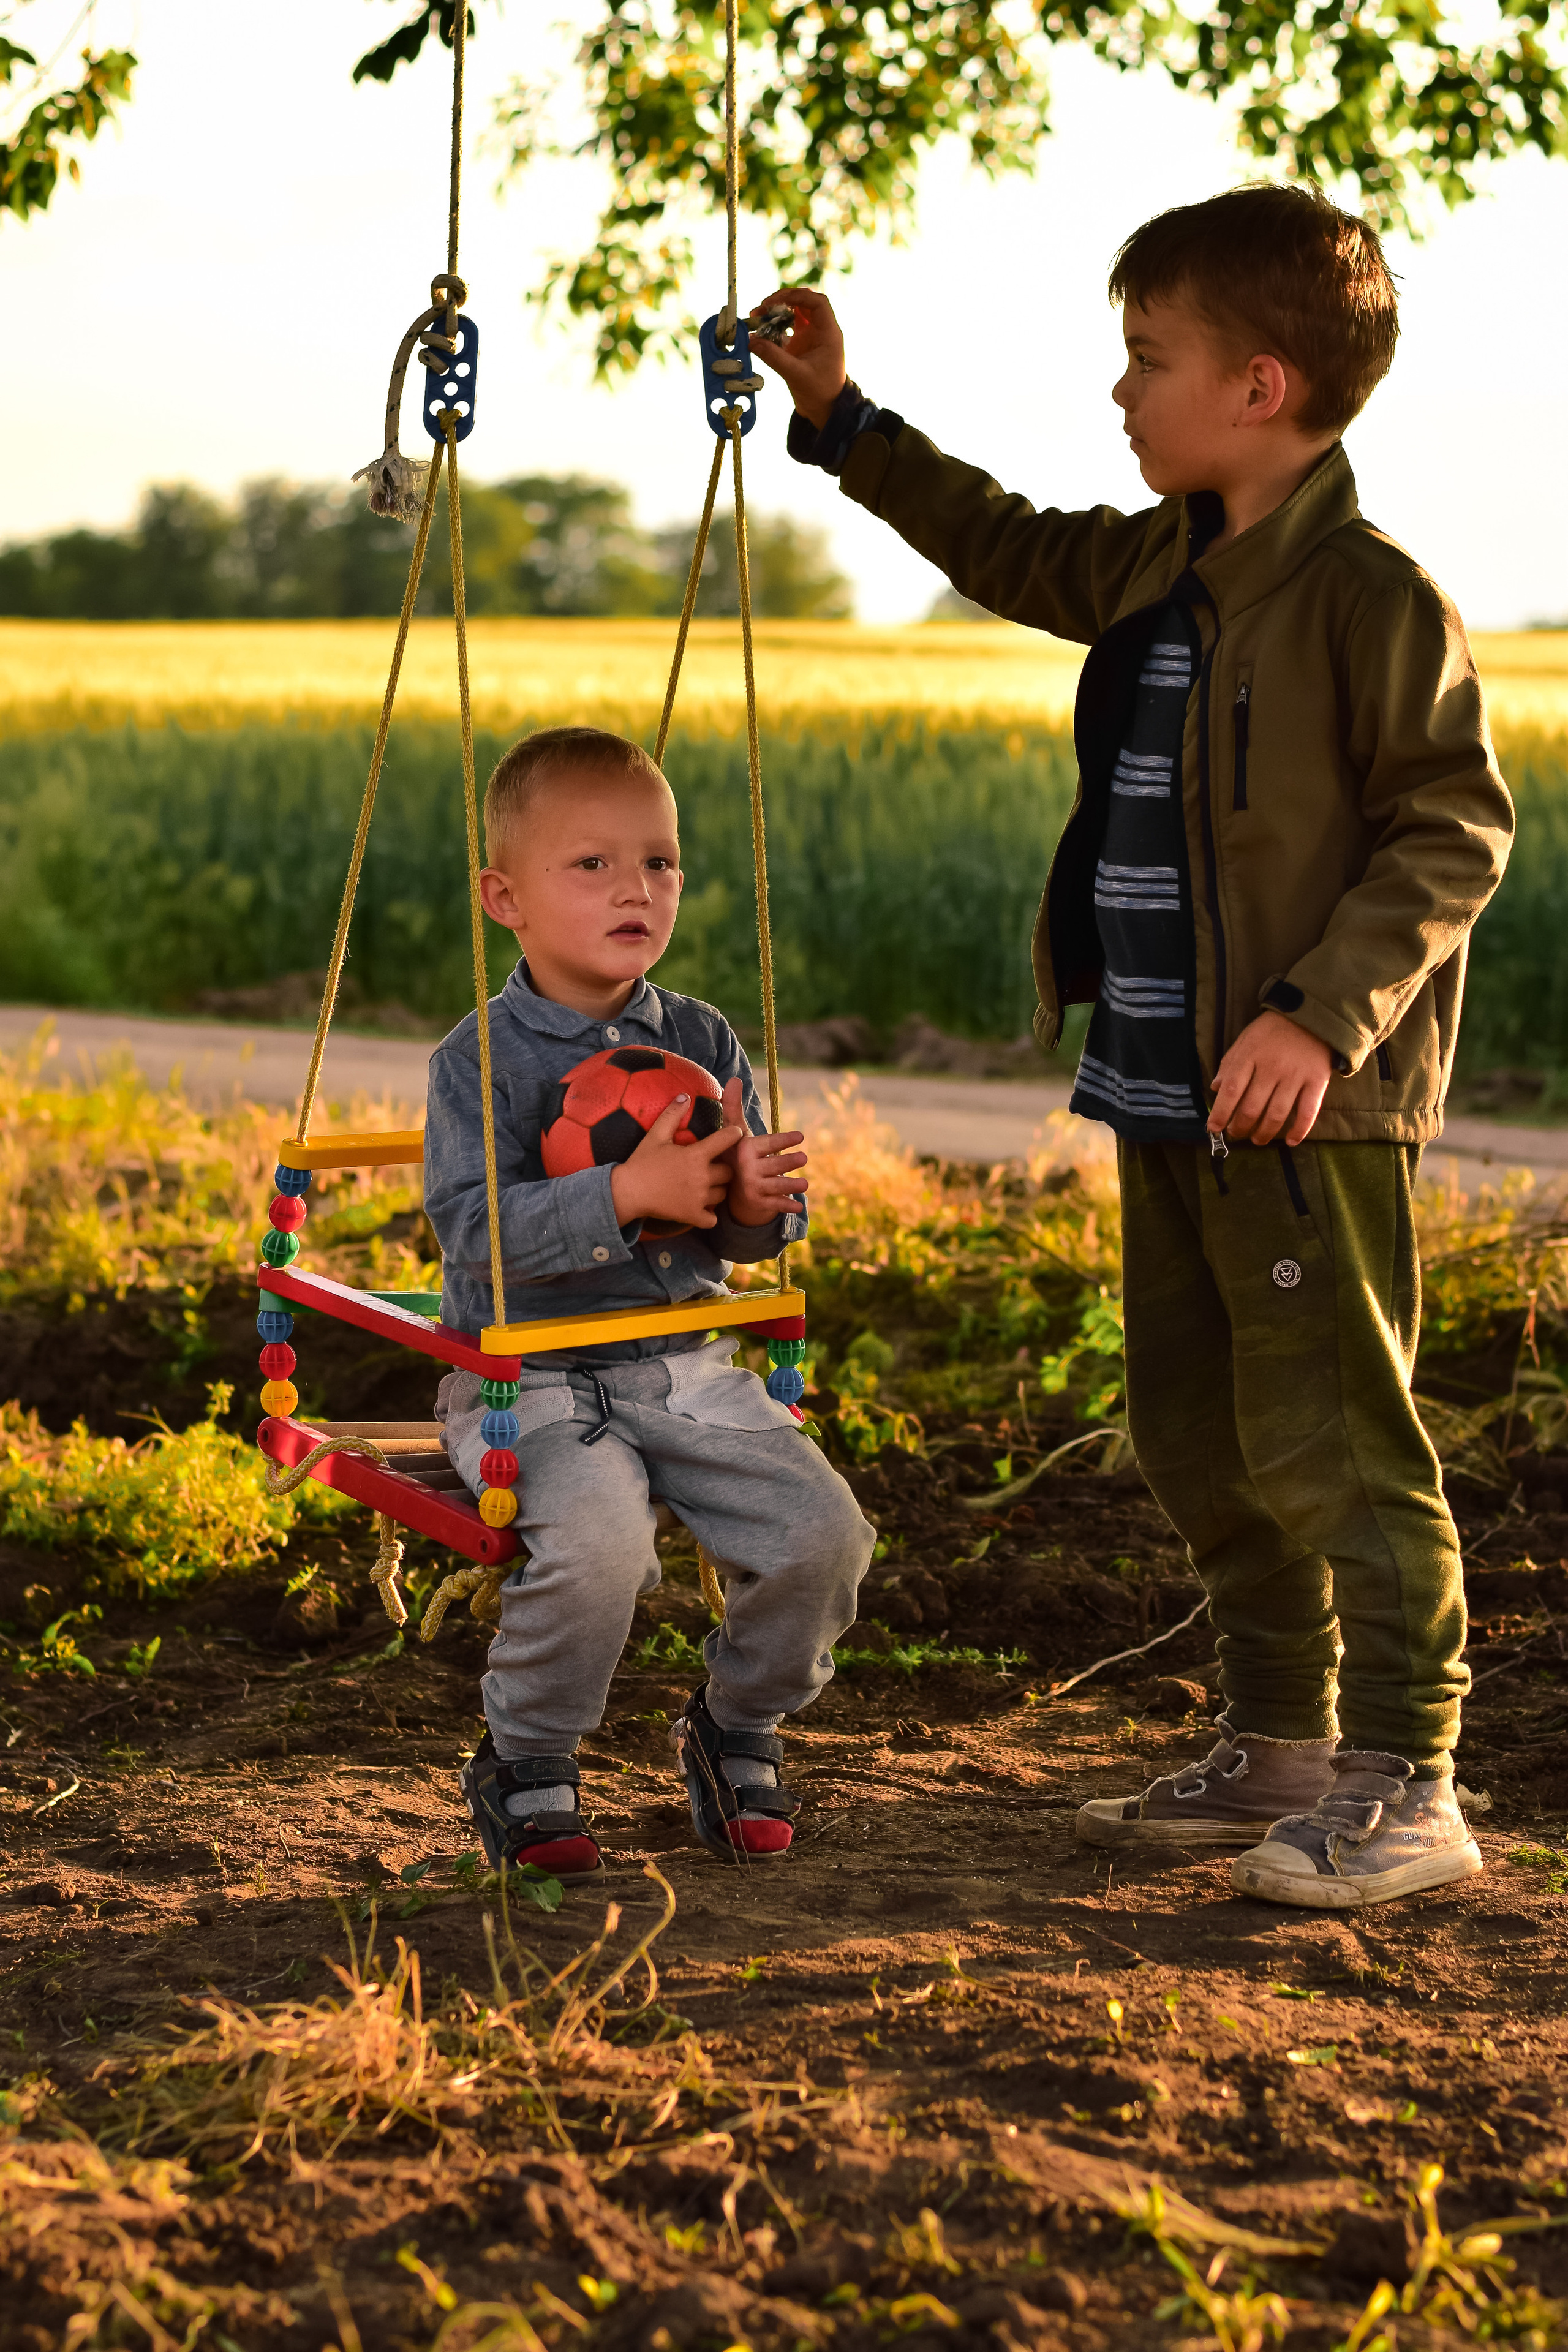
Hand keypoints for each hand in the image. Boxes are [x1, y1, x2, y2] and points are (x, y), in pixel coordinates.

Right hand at [610, 1095, 744, 1230]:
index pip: (728, 1139)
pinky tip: (701, 1206)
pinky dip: (709, 1214)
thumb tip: (685, 1096)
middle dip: (723, 1167)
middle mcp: (702, 1177)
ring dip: (717, 1189)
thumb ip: (672, 1115)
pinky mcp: (693, 1215)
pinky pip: (713, 1218)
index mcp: (696, 1155)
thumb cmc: (641, 1162)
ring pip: (723, 1193)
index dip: (733, 1134)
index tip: (732, 1134)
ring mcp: (699, 1198)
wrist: (627, 1192)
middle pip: (729, 1171)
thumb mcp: (655, 1135)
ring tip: (705, 1185)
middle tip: (712, 1166)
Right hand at [717, 1076, 808, 1224]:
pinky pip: (774, 1204)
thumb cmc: (735, 1152)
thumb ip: (734, 1107)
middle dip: (788, 1162)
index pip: (767, 1143)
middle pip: (773, 1165)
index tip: (800, 1136)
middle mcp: (748, 1170)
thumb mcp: (734, 1132)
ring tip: (805, 1183)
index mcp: (745, 1150)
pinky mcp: (759, 1202)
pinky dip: (786, 1206)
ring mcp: (753, 1187)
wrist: (726, 1185)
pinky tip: (798, 1205)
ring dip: (790, 1185)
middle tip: (804, 1158)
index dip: (783, 1140)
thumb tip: (734, 1079)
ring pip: (776, 1185)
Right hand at [748, 286, 847, 428]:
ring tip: (757, 318)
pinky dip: (773, 329)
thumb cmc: (820, 393)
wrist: (826, 410)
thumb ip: (774, 357)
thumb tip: (751, 341)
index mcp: (828, 333)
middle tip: (762, 307)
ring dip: (775, 314)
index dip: (797, 295)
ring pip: (792, 315)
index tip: (776, 301)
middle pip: (802, 303)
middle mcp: (820, 331)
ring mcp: (810, 337)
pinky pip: (785, 330)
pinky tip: (759, 334)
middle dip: (781, 301)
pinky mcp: (800, 346)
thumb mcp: (796, 375)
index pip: (817, 302)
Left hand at [1208, 1011, 1332, 1146]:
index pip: (1232, 1090)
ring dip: (1264, 1133)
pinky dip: (1299, 1130)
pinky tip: (1291, 1141)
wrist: (1311, 1016)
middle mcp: (1272, 1068)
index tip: (1214, 1128)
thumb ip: (1229, 1064)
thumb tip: (1215, 1089)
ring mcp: (1295, 1076)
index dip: (1221, 1113)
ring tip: (1257, 1139)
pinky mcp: (1317, 1081)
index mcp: (1250, 1056)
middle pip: (1252, 1108)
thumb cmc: (1272, 1031)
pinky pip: (1308, 1112)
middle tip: (1236, 1133)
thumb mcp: (1245, 1040)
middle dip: (1240, 1127)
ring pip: (1277, 1115)